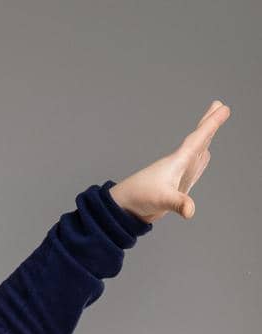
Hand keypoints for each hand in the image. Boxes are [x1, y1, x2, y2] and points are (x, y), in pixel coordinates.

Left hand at [109, 100, 229, 222]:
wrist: (125, 207)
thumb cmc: (140, 198)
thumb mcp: (162, 200)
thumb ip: (178, 203)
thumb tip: (190, 211)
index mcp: (178, 161)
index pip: (198, 138)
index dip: (212, 123)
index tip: (224, 107)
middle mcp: (179, 164)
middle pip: (198, 139)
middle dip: (210, 123)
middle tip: (220, 105)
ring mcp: (178, 174)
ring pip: (197, 151)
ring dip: (207, 138)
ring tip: (213, 126)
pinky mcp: (176, 185)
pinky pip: (194, 167)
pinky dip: (202, 159)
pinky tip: (204, 156)